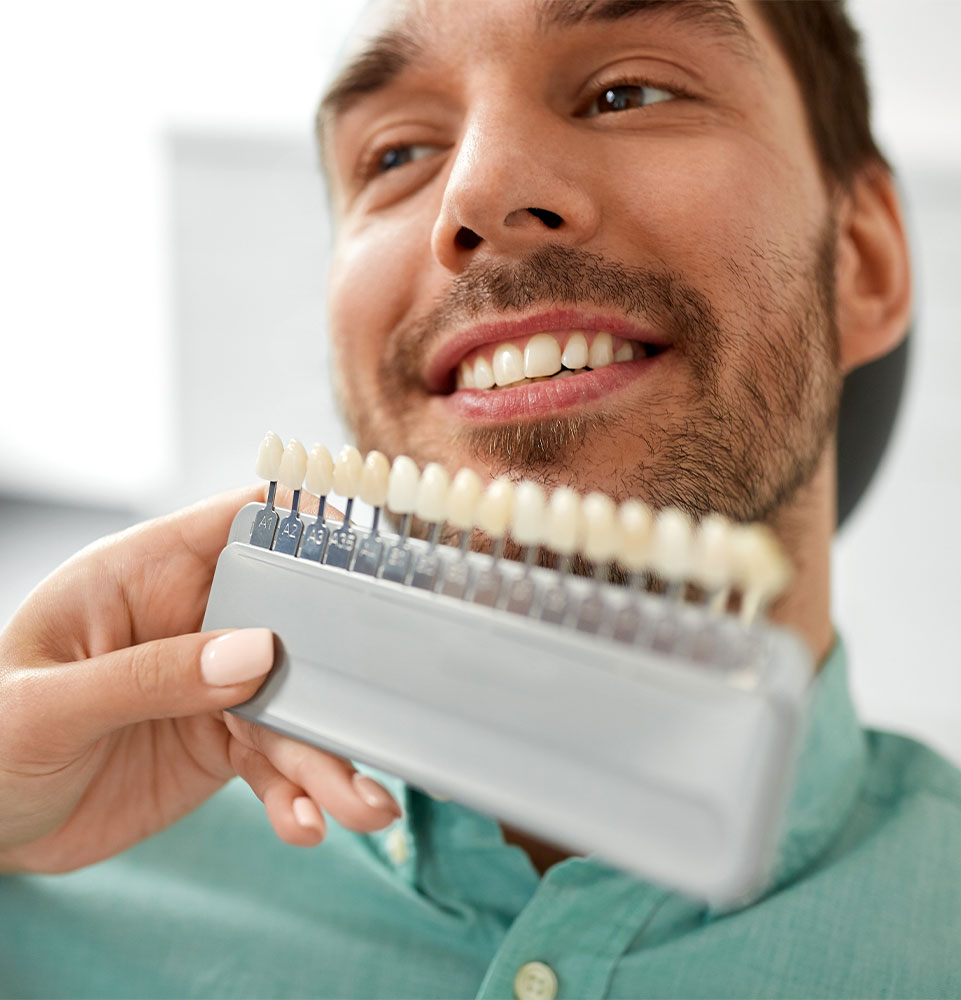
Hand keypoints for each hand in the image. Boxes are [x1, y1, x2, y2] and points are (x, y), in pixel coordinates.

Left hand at [0, 488, 401, 874]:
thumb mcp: (49, 705)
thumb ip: (149, 675)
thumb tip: (258, 652)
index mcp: (148, 575)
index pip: (242, 524)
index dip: (308, 526)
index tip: (370, 558)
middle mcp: (195, 622)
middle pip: (292, 623)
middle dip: (340, 670)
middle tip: (381, 714)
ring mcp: (212, 684)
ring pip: (293, 708)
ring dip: (329, 756)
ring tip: (364, 805)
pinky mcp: (220, 743)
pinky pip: (274, 765)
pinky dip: (297, 796)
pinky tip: (305, 825)